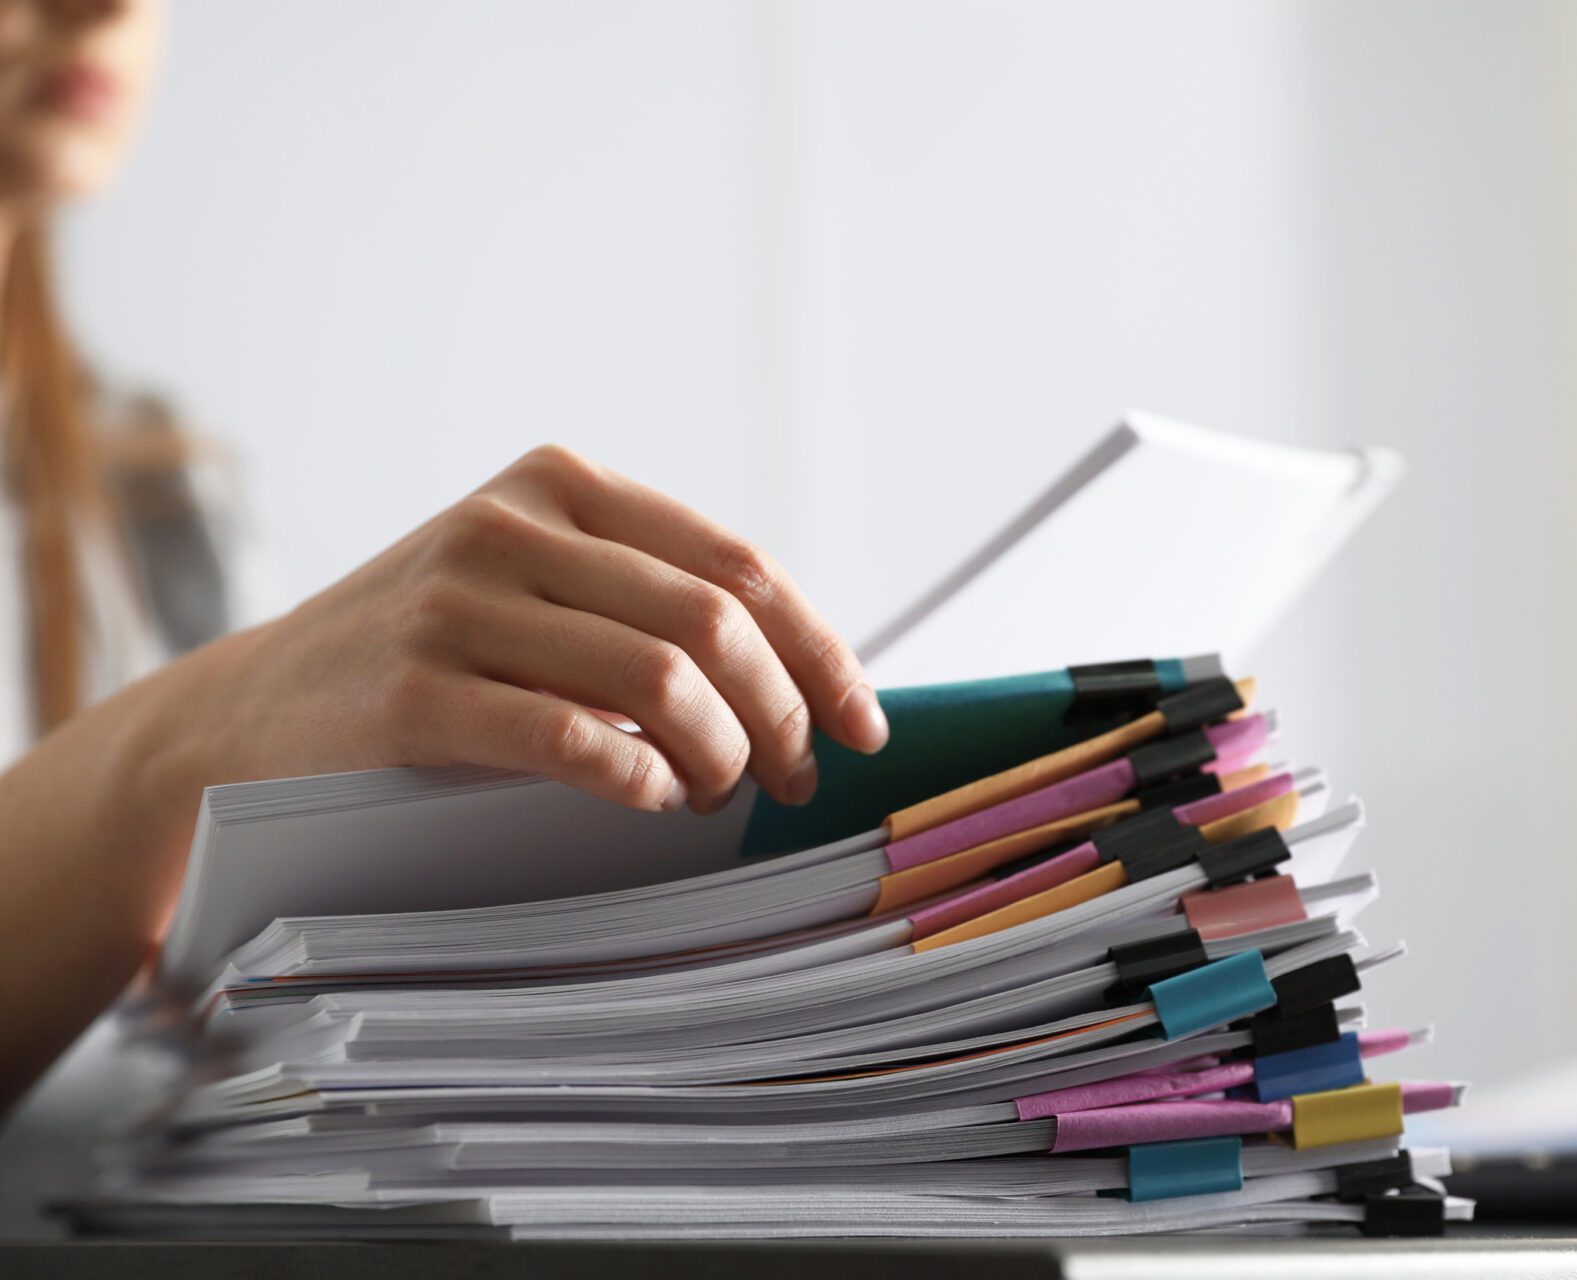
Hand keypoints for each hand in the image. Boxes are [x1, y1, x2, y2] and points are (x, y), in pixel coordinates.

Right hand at [209, 445, 887, 812]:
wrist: (252, 710)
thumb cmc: (430, 656)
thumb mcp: (532, 585)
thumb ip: (641, 599)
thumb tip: (799, 674)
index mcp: (562, 485)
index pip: (737, 563)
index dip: (818, 648)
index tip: (860, 720)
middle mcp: (513, 524)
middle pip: (713, 621)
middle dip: (783, 712)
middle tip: (798, 777)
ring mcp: (458, 600)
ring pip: (659, 678)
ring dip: (722, 753)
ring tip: (723, 792)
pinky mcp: (416, 689)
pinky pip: (572, 738)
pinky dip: (640, 779)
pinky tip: (655, 801)